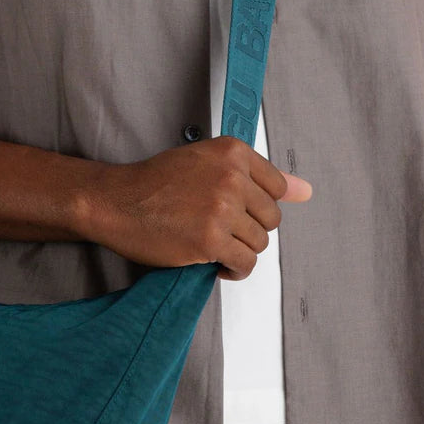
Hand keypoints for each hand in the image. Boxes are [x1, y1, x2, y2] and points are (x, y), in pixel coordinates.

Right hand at [86, 136, 311, 279]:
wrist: (117, 201)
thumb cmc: (156, 183)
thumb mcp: (206, 162)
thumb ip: (257, 176)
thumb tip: (306, 191)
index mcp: (233, 152)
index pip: (277, 187)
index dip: (256, 205)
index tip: (237, 210)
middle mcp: (232, 177)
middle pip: (270, 218)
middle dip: (249, 230)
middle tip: (220, 230)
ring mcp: (222, 208)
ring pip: (259, 243)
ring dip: (240, 251)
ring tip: (215, 247)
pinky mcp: (211, 239)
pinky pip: (245, 263)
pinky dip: (235, 270)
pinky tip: (216, 264)